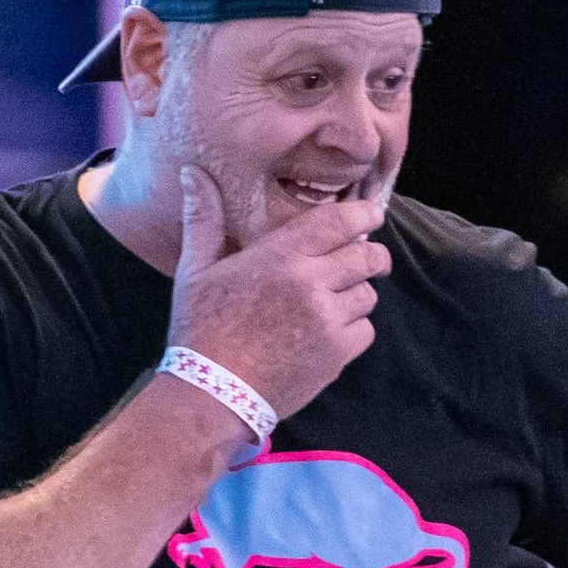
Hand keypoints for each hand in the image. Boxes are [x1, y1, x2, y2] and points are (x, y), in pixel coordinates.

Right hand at [167, 160, 390, 426]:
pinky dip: (354, 330)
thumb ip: (204, 218)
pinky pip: (364, 331)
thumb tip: (194, 172)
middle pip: (367, 256)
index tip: (373, 213)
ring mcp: (328, 320)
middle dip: (372, 254)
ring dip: (357, 294)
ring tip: (339, 300)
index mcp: (281, 255)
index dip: (365, 213)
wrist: (210, 394)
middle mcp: (312, 282)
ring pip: (367, 295)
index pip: (340, 221)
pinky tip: (331, 333)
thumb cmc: (200, 329)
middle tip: (368, 258)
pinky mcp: (336, 354)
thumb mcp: (195, 270)